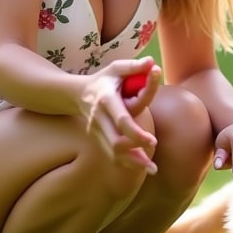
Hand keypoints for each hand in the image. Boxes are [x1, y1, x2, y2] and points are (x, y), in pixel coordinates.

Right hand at [80, 58, 161, 172]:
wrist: (79, 93)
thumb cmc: (105, 79)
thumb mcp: (117, 68)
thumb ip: (134, 66)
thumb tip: (152, 63)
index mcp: (106, 100)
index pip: (121, 120)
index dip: (136, 133)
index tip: (152, 142)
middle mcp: (99, 117)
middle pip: (116, 142)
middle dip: (135, 152)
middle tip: (154, 157)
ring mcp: (95, 130)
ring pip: (112, 152)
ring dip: (132, 163)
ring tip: (152, 169)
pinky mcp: (96, 138)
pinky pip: (110, 155)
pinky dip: (125, 163)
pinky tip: (140, 166)